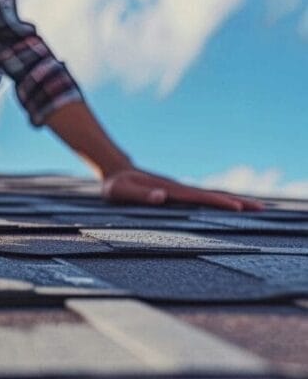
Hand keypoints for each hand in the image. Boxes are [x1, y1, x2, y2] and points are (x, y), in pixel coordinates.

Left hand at [102, 167, 263, 210]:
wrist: (115, 170)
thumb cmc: (116, 185)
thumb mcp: (121, 191)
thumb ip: (139, 195)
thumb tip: (162, 198)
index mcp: (169, 190)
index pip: (199, 197)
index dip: (218, 202)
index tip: (237, 207)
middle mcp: (179, 189)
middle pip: (212, 195)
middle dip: (236, 201)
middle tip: (262, 209)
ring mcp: (180, 191)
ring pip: (210, 196)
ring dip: (232, 201)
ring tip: (256, 208)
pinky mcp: (178, 194)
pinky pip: (203, 199)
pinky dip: (220, 202)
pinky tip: (231, 207)